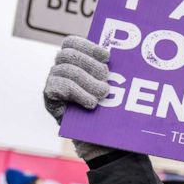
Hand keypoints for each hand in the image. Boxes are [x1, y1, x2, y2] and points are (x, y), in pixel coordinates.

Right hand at [44, 36, 112, 160]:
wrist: (102, 140)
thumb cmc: (111, 112)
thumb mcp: (117, 91)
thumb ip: (117, 74)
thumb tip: (133, 58)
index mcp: (75, 62)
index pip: (72, 42)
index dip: (88, 46)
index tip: (107, 56)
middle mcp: (61, 70)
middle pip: (67, 54)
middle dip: (89, 64)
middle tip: (106, 77)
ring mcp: (53, 83)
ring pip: (64, 70)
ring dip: (86, 81)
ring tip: (103, 94)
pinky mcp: (50, 100)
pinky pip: (57, 88)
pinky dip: (77, 93)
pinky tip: (91, 103)